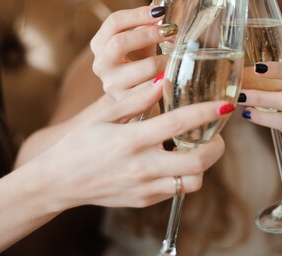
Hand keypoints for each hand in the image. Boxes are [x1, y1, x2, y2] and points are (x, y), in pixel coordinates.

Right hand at [38, 79, 227, 209]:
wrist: (58, 182)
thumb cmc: (79, 144)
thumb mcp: (103, 116)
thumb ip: (135, 99)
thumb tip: (162, 80)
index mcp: (131, 140)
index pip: (178, 123)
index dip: (205, 112)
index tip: (223, 104)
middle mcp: (141, 167)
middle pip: (196, 162)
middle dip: (216, 146)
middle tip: (216, 134)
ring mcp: (144, 188)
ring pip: (192, 182)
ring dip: (203, 164)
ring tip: (197, 148)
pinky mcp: (144, 201)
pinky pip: (176, 190)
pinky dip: (184, 175)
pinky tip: (175, 160)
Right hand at [90, 5, 174, 101]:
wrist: (135, 102)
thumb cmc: (139, 66)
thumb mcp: (140, 45)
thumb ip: (147, 27)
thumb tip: (160, 5)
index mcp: (100, 44)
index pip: (114, 22)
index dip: (138, 14)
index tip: (160, 11)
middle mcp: (101, 64)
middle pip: (120, 42)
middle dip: (149, 34)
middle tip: (171, 30)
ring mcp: (112, 85)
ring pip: (144, 67)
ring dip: (165, 60)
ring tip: (177, 57)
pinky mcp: (126, 102)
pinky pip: (151, 90)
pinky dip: (164, 81)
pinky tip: (172, 77)